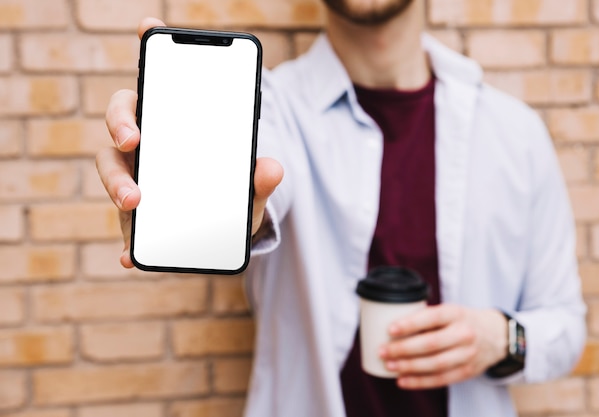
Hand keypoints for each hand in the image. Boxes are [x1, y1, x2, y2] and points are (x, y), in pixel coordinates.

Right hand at [96, 17, 282, 267]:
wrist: (227, 229)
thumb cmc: (233, 194)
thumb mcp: (250, 188)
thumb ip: (261, 179)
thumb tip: (273, 167)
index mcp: (175, 124)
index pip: (158, 83)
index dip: (151, 51)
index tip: (150, 27)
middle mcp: (148, 144)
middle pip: (123, 121)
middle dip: (122, 124)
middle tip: (134, 138)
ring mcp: (137, 176)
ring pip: (112, 168)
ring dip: (118, 182)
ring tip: (135, 202)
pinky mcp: (135, 215)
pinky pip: (124, 225)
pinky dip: (126, 239)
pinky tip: (130, 255)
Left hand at [379, 305, 507, 388]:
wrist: (497, 335)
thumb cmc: (463, 321)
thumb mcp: (450, 311)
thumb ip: (427, 317)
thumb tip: (392, 326)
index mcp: (456, 313)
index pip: (432, 317)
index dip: (410, 324)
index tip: (390, 329)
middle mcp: (464, 334)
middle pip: (431, 344)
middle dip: (403, 349)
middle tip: (383, 351)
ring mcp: (467, 354)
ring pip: (435, 364)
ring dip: (408, 367)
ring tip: (389, 365)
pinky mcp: (468, 371)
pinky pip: (441, 379)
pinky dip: (419, 382)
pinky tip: (402, 380)